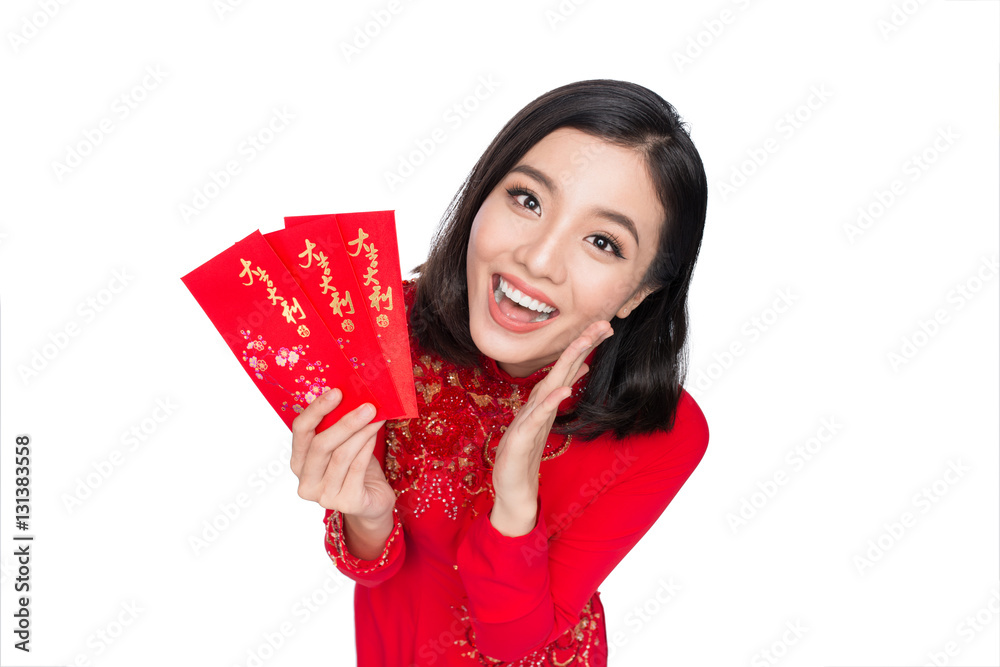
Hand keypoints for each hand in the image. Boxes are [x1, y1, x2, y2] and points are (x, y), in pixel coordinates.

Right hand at [290, 388, 395, 522]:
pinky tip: (375, 435)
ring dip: (361, 432)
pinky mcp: (347, 502)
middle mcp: (306, 481)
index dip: (316, 410)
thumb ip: (337, 427)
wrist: (372, 501)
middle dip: (345, 422)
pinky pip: (357, 468)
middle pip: (321, 444)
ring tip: (376, 416)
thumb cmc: (356, 469)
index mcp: (299, 462)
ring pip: (341, 456)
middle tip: (367, 406)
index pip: (300, 430)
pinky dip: (367, 447)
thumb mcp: (342, 446)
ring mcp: (324, 496)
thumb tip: (352, 394)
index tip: (337, 392)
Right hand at [491, 320, 613, 508]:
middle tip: (602, 324)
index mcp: (545, 399)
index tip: (605, 327)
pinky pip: (538, 417)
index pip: (567, 367)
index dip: (584, 347)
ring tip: (584, 344)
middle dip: (580, 345)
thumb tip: (580, 367)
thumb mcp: (547, 417)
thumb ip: (560, 391)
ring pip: (550, 385)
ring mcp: (528, 418)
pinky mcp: (521, 437)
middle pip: (561, 368)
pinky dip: (550, 401)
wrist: (512, 484)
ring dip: (566, 364)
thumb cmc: (525, 449)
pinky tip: (563, 389)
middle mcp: (537, 403)